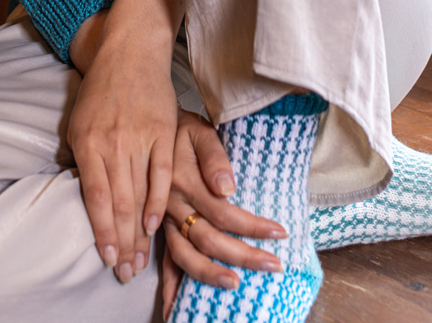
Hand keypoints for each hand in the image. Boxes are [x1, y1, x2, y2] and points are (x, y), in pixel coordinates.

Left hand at [67, 32, 177, 284]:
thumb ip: (81, 159)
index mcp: (87, 141)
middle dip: (122, 241)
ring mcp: (140, 136)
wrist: (130, 53)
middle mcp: (113, 141)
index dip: (101, 230)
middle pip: (119, 202)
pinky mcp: (163, 131)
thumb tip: (83, 197)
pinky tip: (155, 223)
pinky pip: (161, 174)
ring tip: (139, 258)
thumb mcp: (78, 121)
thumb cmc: (100, 90)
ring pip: (140, 194)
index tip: (106, 258)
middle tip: (125, 271)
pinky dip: (158, 201)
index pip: (95, 197)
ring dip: (139, 231)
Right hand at [161, 110, 285, 318]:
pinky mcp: (159, 226)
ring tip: (235, 285)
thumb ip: (214, 157)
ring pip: (185, 254)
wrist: (152, 127)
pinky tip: (174, 305)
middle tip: (274, 265)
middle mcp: (173, 205)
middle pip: (208, 238)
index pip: (223, 212)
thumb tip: (228, 188)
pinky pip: (163, 258)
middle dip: (242, 255)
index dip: (251, 226)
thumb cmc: (181, 129)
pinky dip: (169, 282)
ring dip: (209, 274)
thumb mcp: (199, 131)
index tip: (279, 233)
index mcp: (184, 182)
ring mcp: (164, 219)